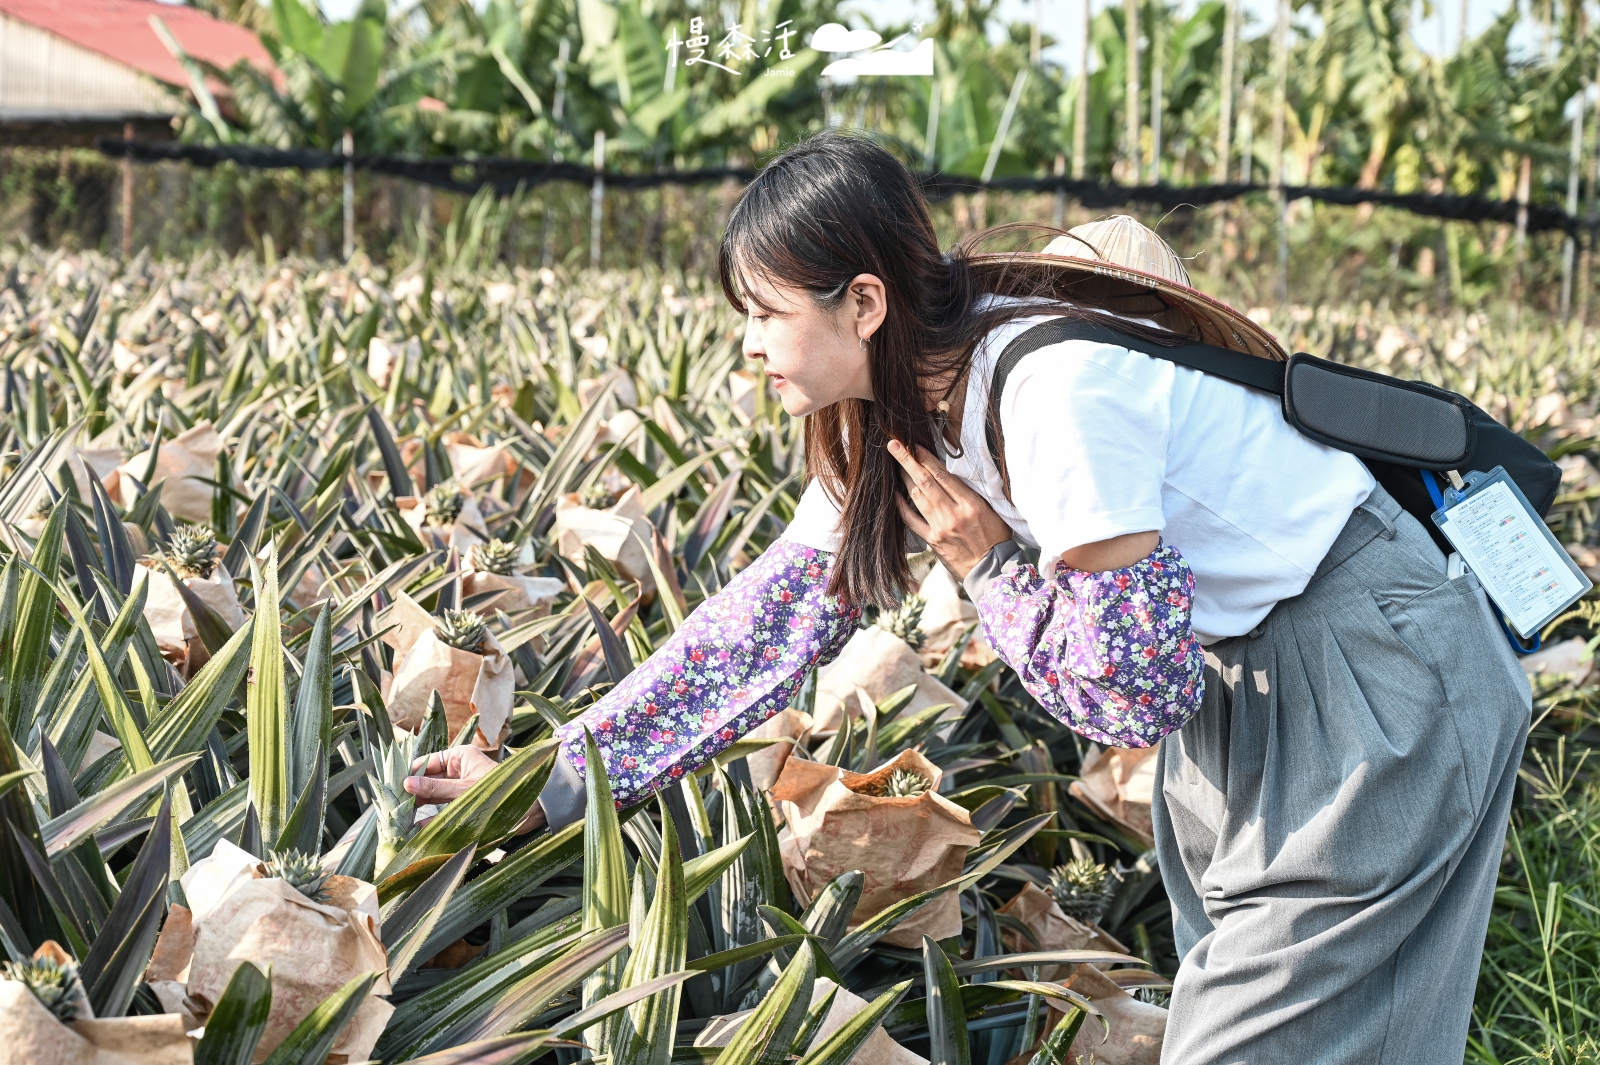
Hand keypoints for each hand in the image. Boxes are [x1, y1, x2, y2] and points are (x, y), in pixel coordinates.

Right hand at [407, 745, 547, 834]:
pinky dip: (432, 818)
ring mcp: (461, 788)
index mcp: (460, 756)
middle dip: (413, 794)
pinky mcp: (465, 804)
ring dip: (420, 808)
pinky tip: (418, 829)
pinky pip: (443, 809)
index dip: (411, 775)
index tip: (394, 790)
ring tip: (402, 821)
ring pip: (434, 796)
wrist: (532, 807)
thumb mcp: (464, 789)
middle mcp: (458, 770)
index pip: (427, 762)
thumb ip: (435, 788)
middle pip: (428, 781)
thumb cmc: (501, 790)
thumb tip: (406, 784)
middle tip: (395, 810)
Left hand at [888, 439, 1014, 579]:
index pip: (943, 475)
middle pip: (925, 481)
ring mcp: (940, 527)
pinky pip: (911, 520)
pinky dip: (901, 506)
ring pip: (917, 497)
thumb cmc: (997, 538)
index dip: (927, 458)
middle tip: (894, 445)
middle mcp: (953, 514)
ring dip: (904, 478)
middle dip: (907, 461)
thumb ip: (975, 493)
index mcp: (971, 504)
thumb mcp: (994, 510)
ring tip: (896, 464)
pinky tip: (895, 494)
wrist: (992, 570)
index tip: (915, 445)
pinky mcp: (932, 540)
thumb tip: (957, 474)